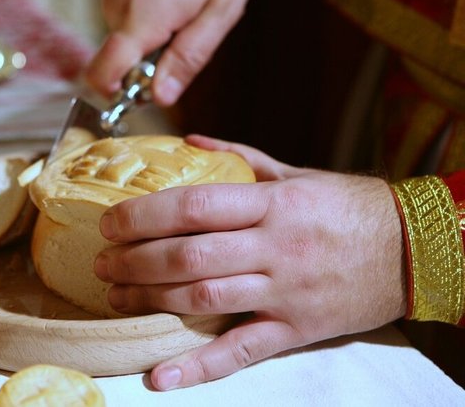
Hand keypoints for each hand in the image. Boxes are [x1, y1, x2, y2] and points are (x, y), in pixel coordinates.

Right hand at [85, 0, 249, 105]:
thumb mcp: (220, 13)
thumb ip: (189, 58)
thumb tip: (161, 98)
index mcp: (145, 19)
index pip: (103, 73)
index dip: (116, 92)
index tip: (140, 91)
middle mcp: (119, 6)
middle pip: (119, 58)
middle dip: (148, 59)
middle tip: (182, 34)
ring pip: (123, 38)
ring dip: (150, 36)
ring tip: (179, 9)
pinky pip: (123, 17)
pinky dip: (144, 18)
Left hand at [94, 134, 406, 389]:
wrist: (415, 249)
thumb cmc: (349, 207)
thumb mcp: (296, 172)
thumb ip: (240, 155)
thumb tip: (188, 141)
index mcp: (273, 204)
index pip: (195, 206)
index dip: (144, 216)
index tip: (110, 223)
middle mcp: (275, 247)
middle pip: (189, 255)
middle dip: (136, 261)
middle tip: (102, 263)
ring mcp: (284, 292)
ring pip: (205, 299)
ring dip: (152, 300)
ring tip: (116, 297)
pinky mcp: (294, 330)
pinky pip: (241, 352)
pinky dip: (198, 367)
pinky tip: (160, 376)